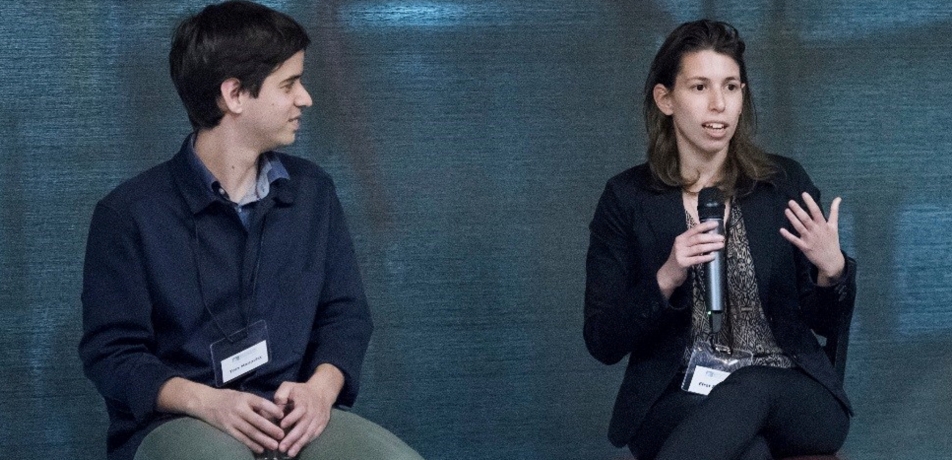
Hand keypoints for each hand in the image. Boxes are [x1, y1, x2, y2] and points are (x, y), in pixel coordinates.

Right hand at [157, 378, 285, 453]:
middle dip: (271, 429)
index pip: (261, 403)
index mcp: (245, 398)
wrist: (205, 401)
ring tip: (274, 445)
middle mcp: (239, 409)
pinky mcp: (227, 429)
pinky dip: (251, 444)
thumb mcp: (242, 395)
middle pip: (257, 420)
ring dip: (263, 439)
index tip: (282, 416)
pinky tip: (260, 449)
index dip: (272, 409)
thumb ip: (255, 403)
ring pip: (250, 432)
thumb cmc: (227, 397)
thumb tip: (272, 413)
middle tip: (282, 435)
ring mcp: (233, 420)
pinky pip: (241, 438)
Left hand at [272, 364, 343, 456]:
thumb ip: (281, 394)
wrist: (322, 391)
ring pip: (309, 433)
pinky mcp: (321, 425)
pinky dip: (306, 442)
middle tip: (282, 447)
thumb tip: (276, 407)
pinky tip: (297, 449)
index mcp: (304, 401)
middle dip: (293, 437)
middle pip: (304, 425)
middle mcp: (313, 411)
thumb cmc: (301, 390)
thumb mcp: (289, 386)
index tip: (282, 425)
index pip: (300, 410)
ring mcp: (318, 419)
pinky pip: (314, 435)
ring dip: (299, 443)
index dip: (292, 418)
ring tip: (290, 453)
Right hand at [657, 220, 724, 298]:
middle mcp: (680, 244)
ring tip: (720, 245)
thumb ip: (693, 242)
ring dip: (711, 246)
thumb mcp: (684, 248)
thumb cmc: (680, 259)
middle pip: (698, 238)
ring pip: (698, 248)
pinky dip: (706, 257)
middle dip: (711, 237)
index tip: (716, 224)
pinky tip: (713, 256)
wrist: (668, 274)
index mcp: (681, 238)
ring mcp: (680, 253)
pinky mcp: (682, 263)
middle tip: (722, 238)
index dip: (706, 226)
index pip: (694, 229)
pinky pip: (697, 259)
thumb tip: (711, 235)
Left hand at [779, 193, 844, 285]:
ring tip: (786, 210)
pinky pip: (795, 240)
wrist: (831, 260)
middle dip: (798, 209)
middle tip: (790, 201)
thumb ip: (834, 212)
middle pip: (806, 218)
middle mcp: (816, 231)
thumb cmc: (832, 241)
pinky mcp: (804, 247)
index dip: (810, 202)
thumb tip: (838, 199)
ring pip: (799, 227)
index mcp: (823, 225)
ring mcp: (809, 239)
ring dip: (792, 219)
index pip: (816, 211)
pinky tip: (781, 230)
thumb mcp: (834, 226)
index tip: (804, 194)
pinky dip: (788, 235)